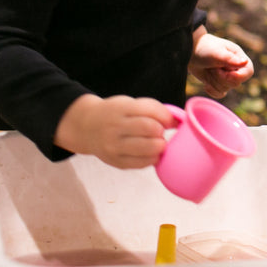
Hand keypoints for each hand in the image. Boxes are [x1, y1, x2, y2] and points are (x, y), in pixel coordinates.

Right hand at [54, 94, 174, 168]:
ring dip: (160, 145)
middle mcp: (115, 128)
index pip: (151, 111)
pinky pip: (142, 163)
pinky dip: (152, 158)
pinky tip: (150, 152)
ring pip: (149, 148)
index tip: (170, 120)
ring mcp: (114, 147)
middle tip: (159, 132)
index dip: (167, 116)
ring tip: (156, 142)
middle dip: (161, 131)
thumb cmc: (116, 113)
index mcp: (121, 109)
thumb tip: (179, 121)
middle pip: (151, 129)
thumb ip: (154, 109)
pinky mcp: (116, 162)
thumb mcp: (131, 103)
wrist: (87, 127)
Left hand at [189, 29, 253, 98]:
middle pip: (235, 83)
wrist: (190, 51)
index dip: (238, 76)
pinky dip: (212, 90)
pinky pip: (220, 94)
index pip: (248, 72)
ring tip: (208, 69)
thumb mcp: (216, 53)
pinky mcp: (218, 83)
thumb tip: (245, 62)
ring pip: (226, 89)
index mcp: (239, 57)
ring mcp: (227, 76)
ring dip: (214, 81)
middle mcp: (235, 67)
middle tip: (212, 67)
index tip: (226, 74)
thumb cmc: (204, 48)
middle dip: (221, 77)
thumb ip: (230, 59)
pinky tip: (206, 84)